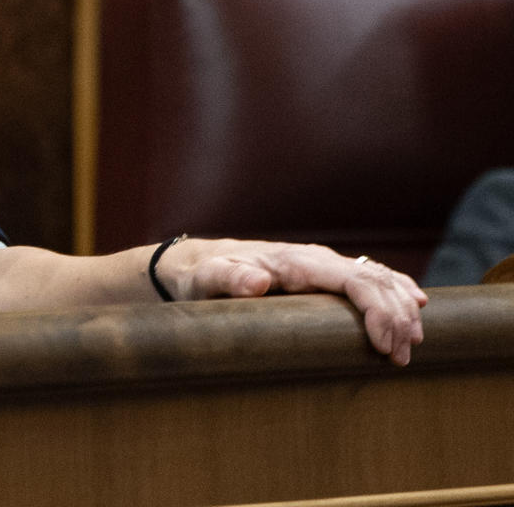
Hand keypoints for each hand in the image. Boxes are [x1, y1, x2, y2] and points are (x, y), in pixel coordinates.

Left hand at [159, 238, 427, 364]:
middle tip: (401, 358)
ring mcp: (322, 263)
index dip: (377, 311)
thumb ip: (227, 279)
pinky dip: (397, 288)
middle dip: (396, 318)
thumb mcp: (207, 280)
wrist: (199, 262)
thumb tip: (257, 281)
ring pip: (378, 277)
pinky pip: (370, 275)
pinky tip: (417, 303)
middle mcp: (315, 258)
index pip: (353, 280)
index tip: (384, 346)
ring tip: (412, 344)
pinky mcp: (324, 272)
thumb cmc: (203, 276)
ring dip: (402, 308)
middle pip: (374, 281)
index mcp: (296, 262)